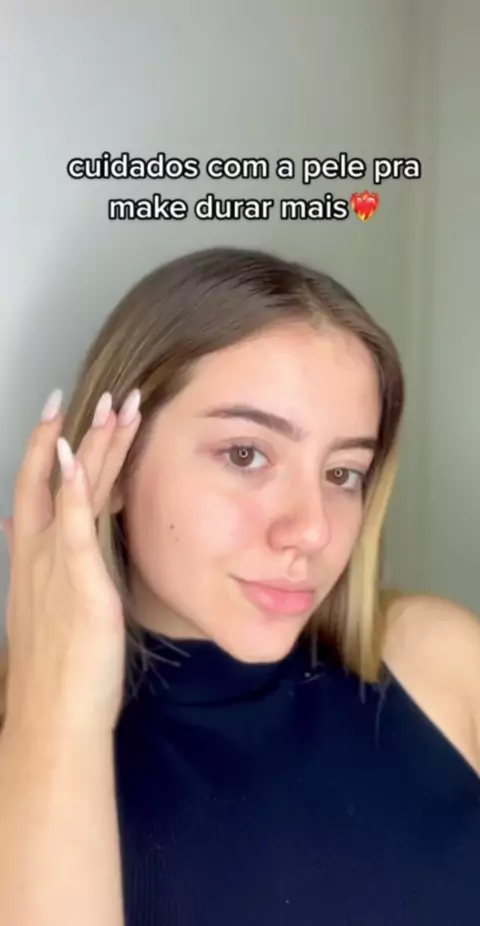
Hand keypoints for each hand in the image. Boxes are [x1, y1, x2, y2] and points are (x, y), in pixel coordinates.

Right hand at [1, 387, 140, 737]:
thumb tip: (15, 522)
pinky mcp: (79, 585)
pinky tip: (77, 455)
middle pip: (59, 475)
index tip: (69, 411)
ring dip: (93, 443)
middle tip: (110, 392)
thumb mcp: (39, 604)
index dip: (53, 444)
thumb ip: (33, 559)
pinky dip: (74, 489)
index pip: (42, 485)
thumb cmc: (55, 668)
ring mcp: (57, 566)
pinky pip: (73, 527)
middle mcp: (40, 552)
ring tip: (114, 405)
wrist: (51, 718)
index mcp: (35, 556)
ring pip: (74, 490)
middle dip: (84, 430)